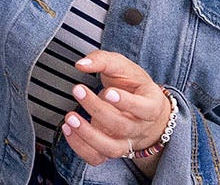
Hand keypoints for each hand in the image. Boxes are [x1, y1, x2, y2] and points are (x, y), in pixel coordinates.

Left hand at [60, 51, 173, 165]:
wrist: (141, 108)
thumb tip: (82, 64)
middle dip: (97, 110)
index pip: (144, 109)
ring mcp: (126, 142)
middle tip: (79, 90)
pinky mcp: (110, 150)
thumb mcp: (124, 67)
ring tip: (70, 118)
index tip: (108, 92)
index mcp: (151, 105)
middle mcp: (140, 128)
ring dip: (87, 135)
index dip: (127, 103)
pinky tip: (68, 130)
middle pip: (122, 126)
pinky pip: (96, 158)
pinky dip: (79, 147)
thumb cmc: (133, 86)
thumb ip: (103, 61)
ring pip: (110, 148)